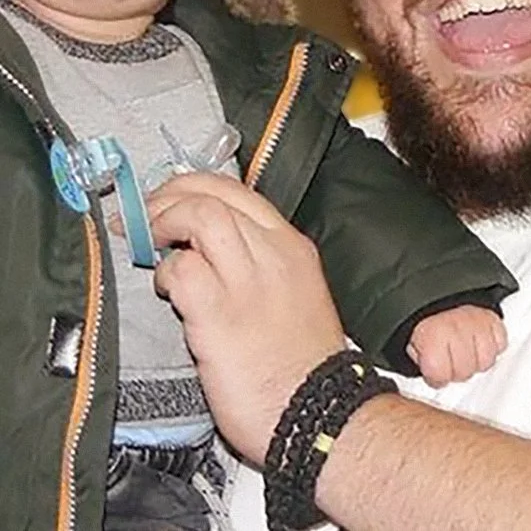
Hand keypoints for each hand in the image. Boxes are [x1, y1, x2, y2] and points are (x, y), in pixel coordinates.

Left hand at [148, 171, 345, 464]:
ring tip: (147, 245)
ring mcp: (248, 280)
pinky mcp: (220, 314)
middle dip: (170, 197)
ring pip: (199, 217)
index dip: (194, 188)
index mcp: (292, 246)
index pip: (238, 191)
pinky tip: (166, 291)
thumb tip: (211, 252)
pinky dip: (165, 274)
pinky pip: (182, 270)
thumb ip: (261, 266)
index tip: (170, 199)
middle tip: (146, 217)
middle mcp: (273, 253)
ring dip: (163, 224)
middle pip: (214, 195)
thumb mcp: (297, 292)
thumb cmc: (304, 362)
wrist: (318, 410)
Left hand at [406, 305, 506, 387]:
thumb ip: (417, 357)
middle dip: (455, 370)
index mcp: (432, 334)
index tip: (432, 368)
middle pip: (465, 372)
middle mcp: (458, 328)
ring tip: (463, 350)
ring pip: (485, 361)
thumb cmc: (423, 311)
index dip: (435, 376)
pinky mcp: (494, 317)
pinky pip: (500, 343)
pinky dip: (491, 345)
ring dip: (475, 359)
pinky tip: (477, 340)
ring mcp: (478, 322)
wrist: (439, 282)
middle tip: (447, 358)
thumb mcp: (409, 334)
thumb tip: (425, 371)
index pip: (440, 375)